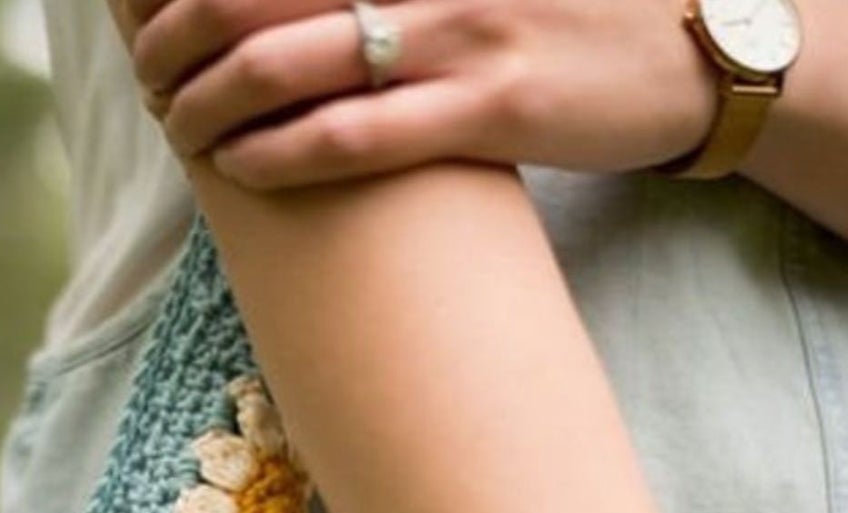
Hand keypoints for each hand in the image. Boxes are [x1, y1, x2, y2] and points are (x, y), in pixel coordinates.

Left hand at [110, 0, 722, 187]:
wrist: (698, 47)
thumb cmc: (570, 8)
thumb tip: (316, 5)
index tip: (149, 3)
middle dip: (180, 28)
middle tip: (149, 66)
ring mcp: (460, 30)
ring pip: (289, 62)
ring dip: (209, 96)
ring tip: (175, 121)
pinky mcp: (489, 107)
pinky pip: (354, 134)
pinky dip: (279, 150)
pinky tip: (236, 162)